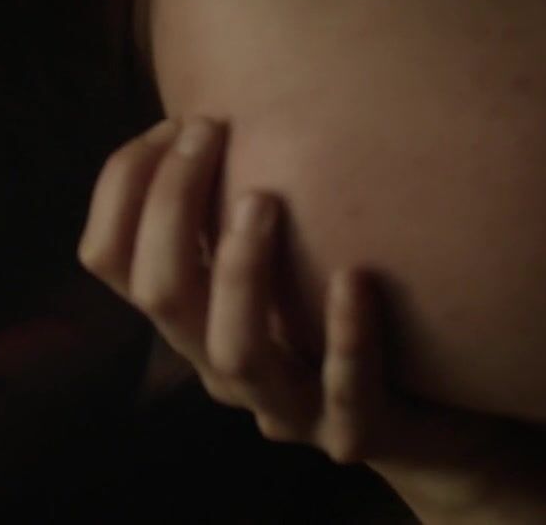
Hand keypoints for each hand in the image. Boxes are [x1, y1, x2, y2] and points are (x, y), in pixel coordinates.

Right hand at [78, 118, 495, 465]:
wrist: (435, 427)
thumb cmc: (346, 322)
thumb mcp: (279, 262)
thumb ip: (235, 211)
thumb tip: (210, 109)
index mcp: (194, 320)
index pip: (111, 258)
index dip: (123, 187)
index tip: (172, 124)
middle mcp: (222, 365)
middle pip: (159, 295)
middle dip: (171, 206)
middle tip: (207, 132)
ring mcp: (286, 406)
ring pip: (236, 351)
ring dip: (240, 272)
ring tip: (263, 199)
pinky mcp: (355, 436)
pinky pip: (346, 396)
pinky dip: (345, 337)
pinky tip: (355, 278)